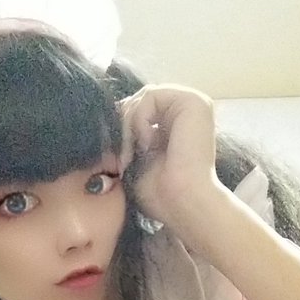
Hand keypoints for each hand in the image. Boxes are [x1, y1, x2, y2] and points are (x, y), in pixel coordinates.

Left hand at [118, 85, 220, 236]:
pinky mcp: (194, 101)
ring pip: (143, 97)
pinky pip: (151, 96)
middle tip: (124, 156)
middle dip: (123, 125)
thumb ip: (129, 135)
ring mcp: (193, 102)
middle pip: (140, 99)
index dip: (122, 126)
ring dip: (129, 126)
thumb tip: (106, 122)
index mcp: (179, 122)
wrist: (183, 203)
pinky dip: (140, 120)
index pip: (141, 108)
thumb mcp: (138, 158)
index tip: (119, 156)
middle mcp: (187, 109)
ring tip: (134, 153)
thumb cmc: (162, 193)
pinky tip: (146, 145)